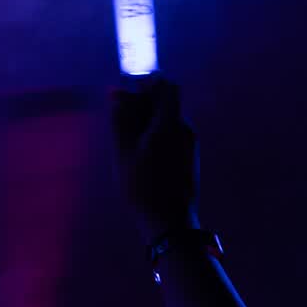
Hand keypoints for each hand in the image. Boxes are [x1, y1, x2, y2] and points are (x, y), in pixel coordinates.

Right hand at [111, 77, 198, 239]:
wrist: (170, 223)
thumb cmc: (143, 187)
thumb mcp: (123, 151)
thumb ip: (121, 118)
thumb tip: (116, 92)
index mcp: (170, 124)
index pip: (166, 86)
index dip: (146, 83)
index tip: (126, 93)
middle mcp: (185, 129)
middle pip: (166, 101)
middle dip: (142, 103)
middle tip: (120, 121)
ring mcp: (190, 143)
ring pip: (167, 117)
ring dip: (147, 120)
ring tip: (127, 143)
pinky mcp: (189, 155)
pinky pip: (171, 132)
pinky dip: (155, 134)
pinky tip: (140, 155)